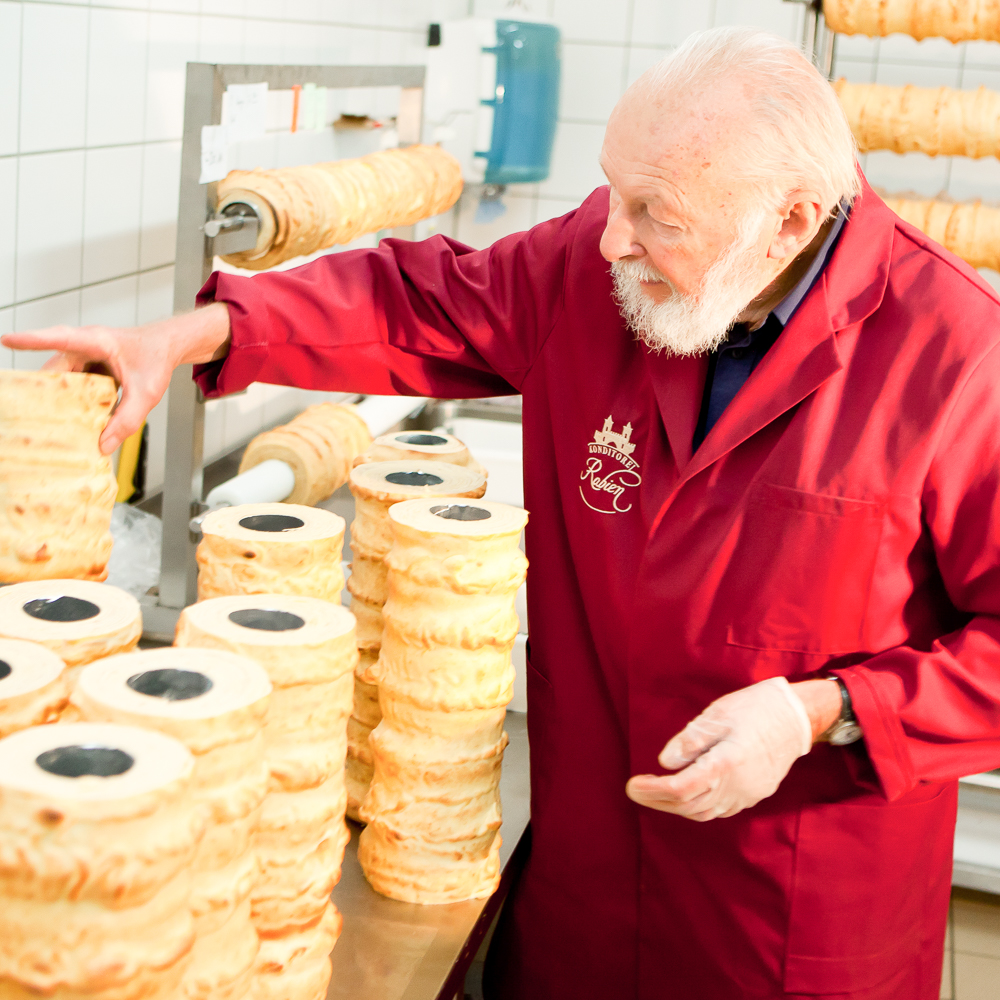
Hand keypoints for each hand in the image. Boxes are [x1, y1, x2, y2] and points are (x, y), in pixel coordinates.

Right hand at [0, 302, 231, 454]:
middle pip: (56, 369)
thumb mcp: (147, 394)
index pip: (60, 338)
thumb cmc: (156, 359)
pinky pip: (72, 383)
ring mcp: (83, 355)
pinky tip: (76, 417)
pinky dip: (72, 399)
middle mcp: (85, 345)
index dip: (32, 340)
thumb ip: (127, 420)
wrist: (166, 346)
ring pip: (62, 378)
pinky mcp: (86, 365)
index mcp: (97, 341)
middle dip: (45, 391)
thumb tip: (104, 445)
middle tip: (37, 415)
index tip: (7, 341)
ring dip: (61, 398)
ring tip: (57, 420)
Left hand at [625, 676, 827, 821]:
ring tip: (654, 793)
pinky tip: (684, 794)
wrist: (796, 718)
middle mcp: (737, 786)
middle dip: (658, 801)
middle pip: (689, 806)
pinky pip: (719, 810)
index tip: (631, 785)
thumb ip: (690, 740)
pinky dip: (696, 806)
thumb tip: (665, 762)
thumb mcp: (717, 715)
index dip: (652, 790)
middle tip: (635, 790)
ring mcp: (747, 794)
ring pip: (703, 812)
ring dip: (676, 807)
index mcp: (726, 763)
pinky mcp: (753, 795)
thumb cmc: (755, 709)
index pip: (681, 788)